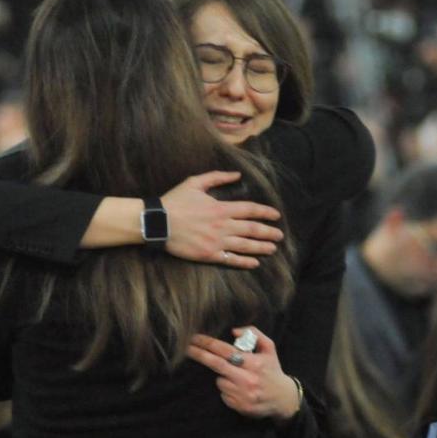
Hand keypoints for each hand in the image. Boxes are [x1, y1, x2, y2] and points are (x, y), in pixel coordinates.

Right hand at [160, 171, 281, 269]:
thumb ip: (217, 177)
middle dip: (268, 232)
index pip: (250, 210)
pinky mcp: (208, 255)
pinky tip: (255, 263)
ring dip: (261, 247)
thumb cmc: (175, 201)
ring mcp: (216, 242)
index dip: (265, 212)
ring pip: (245, 245)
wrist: (157, 222)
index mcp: (221, 208)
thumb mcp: (195, 182)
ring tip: (272, 249)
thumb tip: (237, 174)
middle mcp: (222, 226)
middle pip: (252, 229)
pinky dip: (244, 262)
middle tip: (280, 236)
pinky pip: (231, 259)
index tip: (276, 216)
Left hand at [186, 326, 301, 420]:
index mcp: (254, 363)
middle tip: (187, 349)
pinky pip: (223, 394)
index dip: (208, 343)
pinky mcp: (239, 406)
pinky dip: (227, 389)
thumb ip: (254, 334)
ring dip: (222, 376)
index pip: (225, 351)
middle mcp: (247, 379)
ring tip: (237, 377)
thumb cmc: (273, 371)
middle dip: (199, 355)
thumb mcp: (269, 349)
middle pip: (216, 364)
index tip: (195, 338)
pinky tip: (239, 389)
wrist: (283, 399)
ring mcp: (242, 394)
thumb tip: (234, 331)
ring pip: (219, 381)